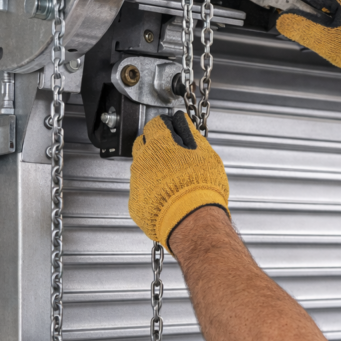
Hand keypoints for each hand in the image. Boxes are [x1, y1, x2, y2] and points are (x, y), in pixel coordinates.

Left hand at [129, 111, 229, 251]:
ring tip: (172, 179)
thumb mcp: (204, 153)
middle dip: (154, 146)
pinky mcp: (135, 202)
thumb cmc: (201, 186)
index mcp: (159, 144)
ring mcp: (136, 181)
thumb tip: (183, 123)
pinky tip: (166, 196)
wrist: (192, 218)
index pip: (155, 124)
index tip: (172, 131)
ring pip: (140, 169)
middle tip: (172, 155)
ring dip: (153, 170)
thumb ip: (190, 135)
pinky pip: (141, 191)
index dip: (165, 127)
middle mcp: (142, 160)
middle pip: (142, 144)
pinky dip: (151, 191)